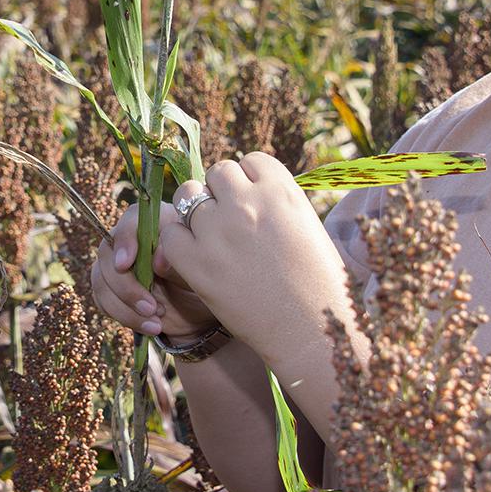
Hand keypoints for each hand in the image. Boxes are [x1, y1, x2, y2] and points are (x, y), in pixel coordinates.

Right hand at [89, 198, 218, 337]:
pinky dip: (124, 316)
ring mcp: (121, 265)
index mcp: (159, 224)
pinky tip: (150, 326)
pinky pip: (103, 300)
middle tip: (150, 307)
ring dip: (124, 305)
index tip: (125, 264)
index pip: (131, 220)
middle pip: (108, 252)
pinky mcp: (114, 289)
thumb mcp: (203, 273)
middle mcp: (134, 241)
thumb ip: (179, 262)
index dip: (124, 239)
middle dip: (125, 285)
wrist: (203, 313)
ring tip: (156, 322)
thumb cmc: (208, 282)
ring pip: (101, 279)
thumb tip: (157, 260)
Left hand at [153, 152, 354, 374]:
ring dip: (195, 212)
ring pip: (187, 196)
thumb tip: (254, 188)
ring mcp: (219, 230)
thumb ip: (279, 202)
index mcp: (281, 189)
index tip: (251, 201)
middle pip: (217, 174)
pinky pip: (170, 234)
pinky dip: (178, 243)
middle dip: (220, 193)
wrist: (312, 330)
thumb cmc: (320, 283)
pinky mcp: (197, 262)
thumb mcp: (308, 226)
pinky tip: (194, 258)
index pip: (249, 161)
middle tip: (227, 219)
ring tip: (209, 238)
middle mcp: (248, 202)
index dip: (247, 181)